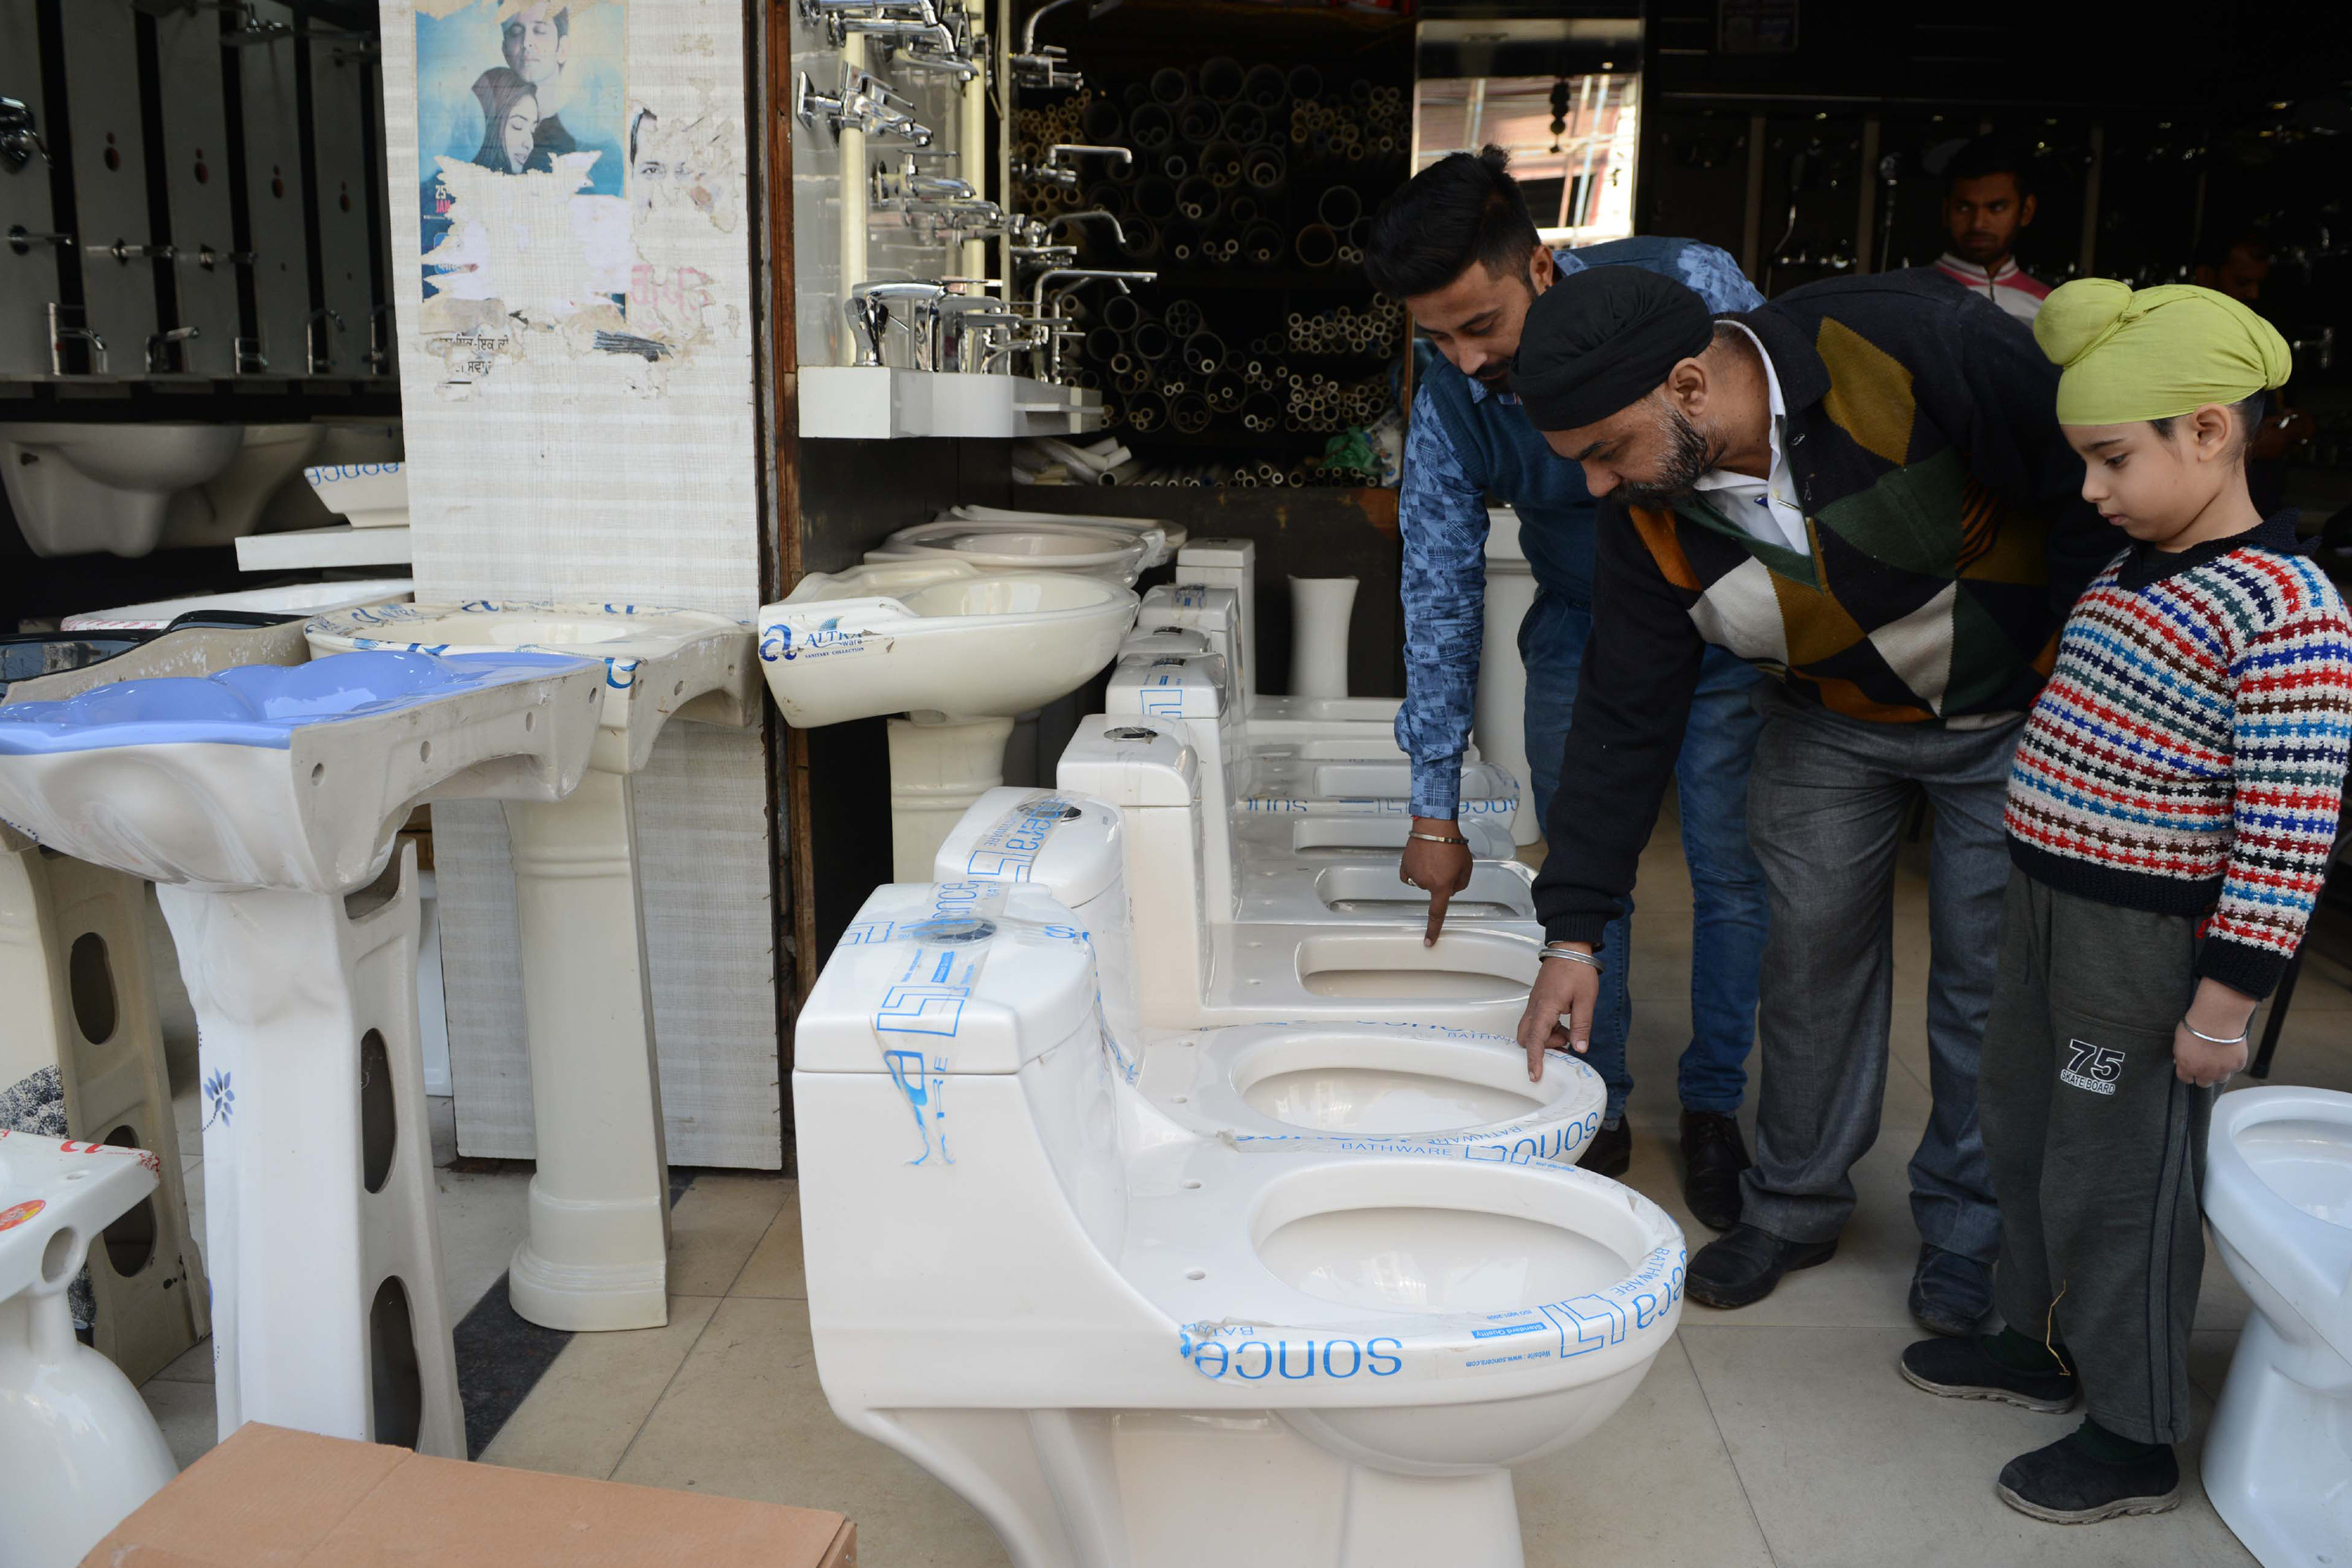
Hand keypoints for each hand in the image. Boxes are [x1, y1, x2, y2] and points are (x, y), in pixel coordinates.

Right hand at [1400, 816, 1474, 946]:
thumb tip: (1452, 889)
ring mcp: (1413, 874)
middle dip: (1442, 881)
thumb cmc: (1452, 843)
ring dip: (1429, 873)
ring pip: (1423, 882)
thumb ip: (1462, 883)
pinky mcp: (1405, 865)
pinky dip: (1416, 870)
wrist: (1435, 825)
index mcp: (1442, 886)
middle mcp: (1425, 883)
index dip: (1433, 929)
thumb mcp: (1467, 866)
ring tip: (1435, 856)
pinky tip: (1422, 861)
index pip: (1437, 914)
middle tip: (1447, 863)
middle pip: (1434, 890)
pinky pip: (1410, 875)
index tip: (1428, 941)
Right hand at [1515, 943, 1596, 1081]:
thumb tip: (1580, 1048)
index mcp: (1545, 1008)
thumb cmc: (1577, 970)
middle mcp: (1535, 1008)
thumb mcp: (1585, 1000)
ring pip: (1531, 1031)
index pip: (1536, 1040)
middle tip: (1563, 1049)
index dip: (1535, 1059)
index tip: (1535, 1075)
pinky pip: (1537, 1022)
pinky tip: (1565, 1027)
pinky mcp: (1538, 1002)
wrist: (1569, 948)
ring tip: (1569, 1035)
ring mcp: (1534, 1004)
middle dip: (1541, 1049)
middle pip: (1526, 1038)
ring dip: (1547, 1039)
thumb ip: (1582, 1026)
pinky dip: (1548, 1030)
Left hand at [2174, 977, 2256, 1087]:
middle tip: (2206, 1064)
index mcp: (2187, 1067)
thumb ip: (2181, 1055)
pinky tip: (2230, 1051)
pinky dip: (2233, 1062)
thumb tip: (2181, 1059)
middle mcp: (2205, 1073)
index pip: (2186, 1079)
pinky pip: (2235, 1068)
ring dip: (2219, 1071)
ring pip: (2221, 1078)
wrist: (2217, 1019)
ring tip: (2219, 1058)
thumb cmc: (2197, 1025)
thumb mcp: (2179, 1041)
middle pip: (2204, 1083)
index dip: (2188, 1074)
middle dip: (2204, 1075)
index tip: (2191, 1069)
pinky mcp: (2237, 1065)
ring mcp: (2222, 1070)